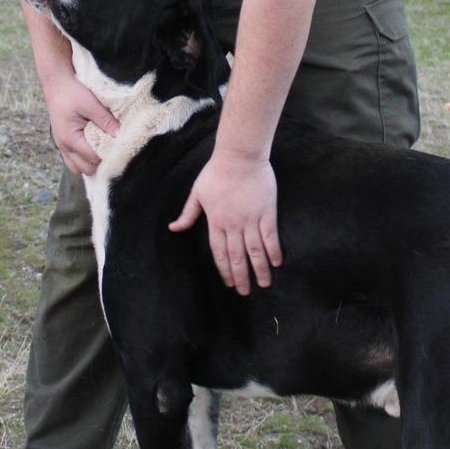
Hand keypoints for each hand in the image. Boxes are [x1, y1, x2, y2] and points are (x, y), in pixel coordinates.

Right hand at [44, 72, 118, 174]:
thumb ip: (106, 121)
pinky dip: (83, 159)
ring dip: (90, 163)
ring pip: (78, 168)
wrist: (56, 83)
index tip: (119, 147)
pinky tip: (93, 147)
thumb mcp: (91, 104)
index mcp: (70, 138)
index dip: (108, 155)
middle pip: (86, 169)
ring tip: (101, 150)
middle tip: (111, 149)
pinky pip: (73, 161)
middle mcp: (64, 146)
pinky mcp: (63, 143)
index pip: (93, 159)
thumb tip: (120, 135)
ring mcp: (62, 146)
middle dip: (100, 162)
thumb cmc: (72, 92)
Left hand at [169, 150, 282, 294]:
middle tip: (244, 292)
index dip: (224, 270)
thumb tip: (173, 228)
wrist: (239, 156)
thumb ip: (187, 214)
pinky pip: (270, 236)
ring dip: (259, 270)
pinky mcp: (266, 211)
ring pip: (255, 251)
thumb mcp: (197, 193)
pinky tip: (276, 263)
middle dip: (240, 277)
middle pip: (236, 256)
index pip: (219, 252)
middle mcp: (232, 224)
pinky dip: (273, 251)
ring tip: (264, 284)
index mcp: (215, 222)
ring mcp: (250, 219)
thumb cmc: (216, 172)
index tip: (229, 283)